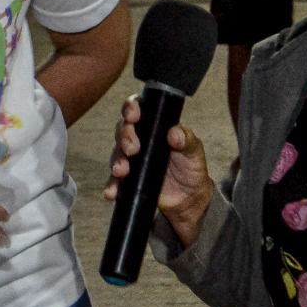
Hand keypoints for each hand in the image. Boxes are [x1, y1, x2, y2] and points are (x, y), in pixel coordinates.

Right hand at [103, 95, 214, 243]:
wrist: (189, 198)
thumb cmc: (191, 168)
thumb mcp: (194, 151)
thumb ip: (187, 139)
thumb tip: (175, 133)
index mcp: (155, 127)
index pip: (138, 110)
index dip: (131, 108)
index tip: (133, 115)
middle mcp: (139, 140)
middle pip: (122, 130)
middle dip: (124, 137)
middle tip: (132, 148)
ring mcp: (131, 160)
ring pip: (116, 154)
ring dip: (116, 161)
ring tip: (122, 170)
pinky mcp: (127, 180)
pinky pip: (114, 181)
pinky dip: (112, 186)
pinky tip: (113, 191)